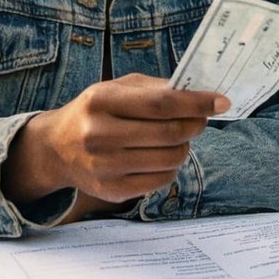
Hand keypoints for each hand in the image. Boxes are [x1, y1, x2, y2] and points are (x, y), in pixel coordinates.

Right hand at [7, 73, 227, 203]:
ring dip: (184, 146)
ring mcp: (105, 166)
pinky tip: (160, 155)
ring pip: (170, 159)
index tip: (221, 101)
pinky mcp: (112, 190)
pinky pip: (161, 180)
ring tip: (177, 138)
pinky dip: (170, 166)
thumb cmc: (94, 112)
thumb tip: (199, 94)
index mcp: (101, 101)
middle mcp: (99, 134)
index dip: (196, 103)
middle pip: (169, 133)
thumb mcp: (116, 88)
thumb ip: (155, 89)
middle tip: (200, 119)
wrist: (56, 148)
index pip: (161, 103)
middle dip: (195, 124)